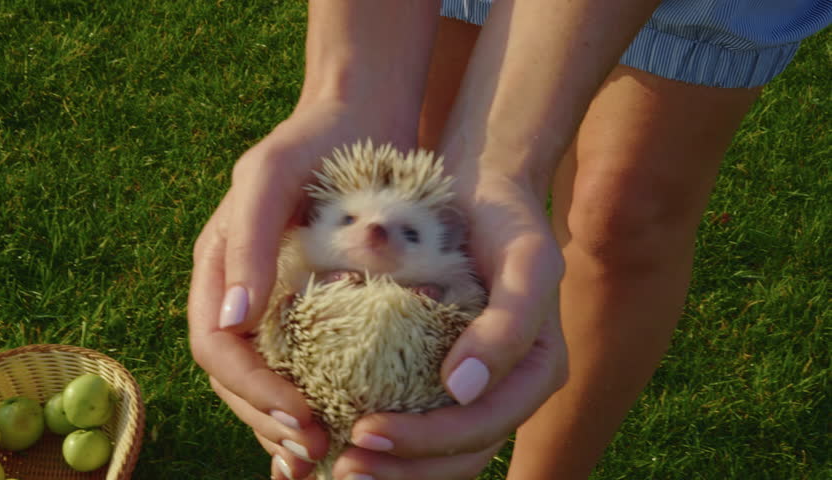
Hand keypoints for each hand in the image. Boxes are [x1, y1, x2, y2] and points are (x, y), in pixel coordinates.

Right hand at [188, 99, 415, 479]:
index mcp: (220, 268)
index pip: (217, 346)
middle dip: (270, 419)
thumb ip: (247, 242)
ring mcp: (278, 302)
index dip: (251, 388)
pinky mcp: (317, 306)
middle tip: (316, 449)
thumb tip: (231, 321)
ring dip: (287, 425)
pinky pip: (304, 366)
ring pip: (267, 381)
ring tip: (324, 458)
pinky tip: (337, 435)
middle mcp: (242, 292)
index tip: (300, 414)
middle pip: (237, 378)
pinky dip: (313, 404)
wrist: (361, 118)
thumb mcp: (271, 175)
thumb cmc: (313, 140)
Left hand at [335, 161, 568, 478]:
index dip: (428, 442)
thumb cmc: (506, 218)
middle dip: (403, 469)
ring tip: (336, 466)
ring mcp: (474, 381)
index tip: (365, 432)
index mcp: (534, 372)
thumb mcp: (525, 261)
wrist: (482, 187)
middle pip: (459, 453)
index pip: (484, 427)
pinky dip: (383, 436)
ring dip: (390, 467)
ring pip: (437, 449)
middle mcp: (505, 386)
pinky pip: (415, 414)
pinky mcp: (438, 367)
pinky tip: (336, 437)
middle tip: (343, 467)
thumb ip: (510, 325)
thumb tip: (462, 390)